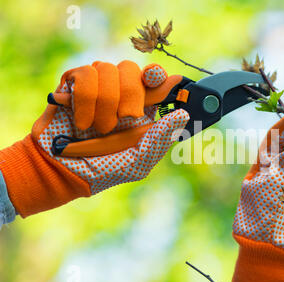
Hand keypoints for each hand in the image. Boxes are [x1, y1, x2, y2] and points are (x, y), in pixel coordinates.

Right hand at [0, 60, 188, 216]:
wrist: (61, 171)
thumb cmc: (104, 169)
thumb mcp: (138, 162)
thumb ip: (160, 139)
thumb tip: (183, 115)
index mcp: (140, 108)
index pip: (154, 79)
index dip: (160, 76)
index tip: (170, 82)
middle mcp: (120, 92)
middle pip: (132, 69)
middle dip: (131, 95)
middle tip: (125, 119)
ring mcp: (97, 85)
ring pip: (109, 69)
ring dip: (105, 104)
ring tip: (99, 129)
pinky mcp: (73, 83)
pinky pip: (87, 75)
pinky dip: (86, 101)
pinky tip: (81, 122)